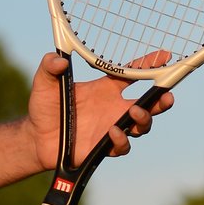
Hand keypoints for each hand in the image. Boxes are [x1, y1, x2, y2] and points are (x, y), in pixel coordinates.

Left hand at [27, 52, 174, 170]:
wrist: (36, 138)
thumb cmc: (43, 107)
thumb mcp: (44, 82)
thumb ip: (49, 67)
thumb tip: (59, 59)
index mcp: (105, 89)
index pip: (133, 74)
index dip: (149, 65)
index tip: (164, 56)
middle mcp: (113, 108)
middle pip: (149, 104)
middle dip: (163, 99)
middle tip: (167, 96)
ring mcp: (111, 128)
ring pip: (141, 126)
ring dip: (145, 119)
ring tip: (135, 111)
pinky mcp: (103, 147)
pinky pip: (122, 146)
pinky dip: (121, 139)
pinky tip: (112, 131)